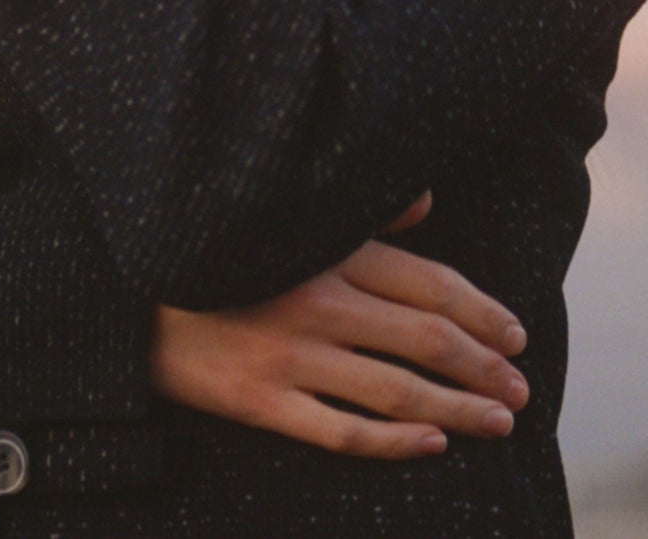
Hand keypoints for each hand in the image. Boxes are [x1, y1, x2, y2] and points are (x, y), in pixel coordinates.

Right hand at [150, 197, 530, 458]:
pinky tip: (431, 444)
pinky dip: (394, 442)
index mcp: (328, 252)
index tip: (518, 335)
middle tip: (521, 390)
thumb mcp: (285, 218)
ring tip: (498, 422)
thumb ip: (361, 212)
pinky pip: (342, 432)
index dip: (483, 313)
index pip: (429, 285)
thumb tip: (427, 202)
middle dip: (485, 367)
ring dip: (459, 409)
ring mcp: (290, 357)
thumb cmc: (216, 251)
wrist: (126, 297)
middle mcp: (317, 303)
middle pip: (426, 340)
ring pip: (397, 391)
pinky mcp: (262, 401)